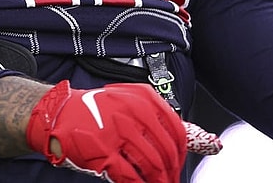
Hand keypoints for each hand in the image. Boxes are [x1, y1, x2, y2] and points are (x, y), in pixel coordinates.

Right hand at [26, 80, 187, 182]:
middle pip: (167, 151)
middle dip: (172, 172)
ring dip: (159, 181)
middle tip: (170, 181)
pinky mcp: (103, 150)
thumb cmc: (99, 111)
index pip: (178, 132)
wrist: (59, 114)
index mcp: (144, 98)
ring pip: (152, 165)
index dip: (181, 156)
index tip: (177, 166)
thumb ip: (170, 124)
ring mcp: (117, 130)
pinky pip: (130, 176)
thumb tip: (213, 143)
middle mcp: (132, 111)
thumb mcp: (135, 107)